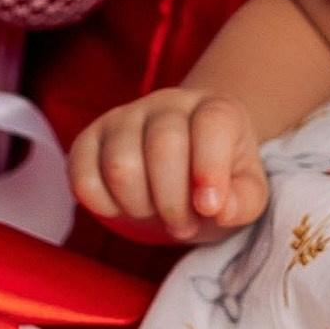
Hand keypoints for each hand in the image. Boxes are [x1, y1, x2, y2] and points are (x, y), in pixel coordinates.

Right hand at [70, 88, 268, 244]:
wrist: (183, 169)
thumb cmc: (218, 181)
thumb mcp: (246, 193)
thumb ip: (245, 201)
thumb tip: (220, 208)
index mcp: (214, 109)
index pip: (212, 124)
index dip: (210, 169)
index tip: (210, 208)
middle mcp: (168, 104)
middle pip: (163, 146)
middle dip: (174, 202)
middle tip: (184, 224)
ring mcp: (123, 118)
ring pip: (119, 164)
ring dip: (139, 206)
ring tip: (156, 215)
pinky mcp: (89, 140)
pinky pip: (83, 177)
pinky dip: (103, 205)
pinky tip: (125, 206)